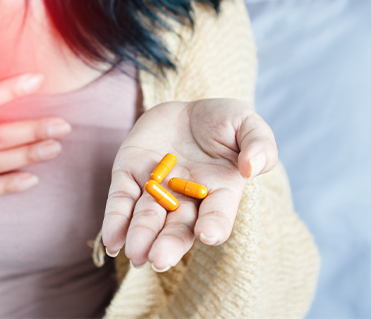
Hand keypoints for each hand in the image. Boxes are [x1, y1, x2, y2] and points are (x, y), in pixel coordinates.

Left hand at [101, 99, 276, 271]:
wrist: (185, 109)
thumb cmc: (223, 121)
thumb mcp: (246, 123)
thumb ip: (258, 144)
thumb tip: (252, 167)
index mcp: (220, 190)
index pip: (218, 213)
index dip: (214, 224)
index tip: (208, 234)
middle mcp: (186, 197)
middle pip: (178, 226)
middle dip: (169, 243)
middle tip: (159, 260)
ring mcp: (156, 188)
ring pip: (147, 217)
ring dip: (141, 236)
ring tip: (136, 255)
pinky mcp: (129, 175)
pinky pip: (121, 200)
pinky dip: (115, 221)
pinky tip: (112, 242)